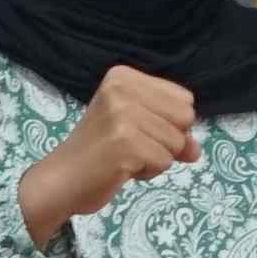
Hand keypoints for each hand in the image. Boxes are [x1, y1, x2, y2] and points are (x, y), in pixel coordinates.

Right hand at [18, 66, 201, 242]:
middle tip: (131, 146)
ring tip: (124, 157)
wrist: (61, 180)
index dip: (169, 123)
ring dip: (156, 159)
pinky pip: (164, 162)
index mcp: (123, 76)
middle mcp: (122, 89)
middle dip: (167, 141)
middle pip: (185, 118)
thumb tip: (196, 149)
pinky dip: (148, 172)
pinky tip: (121, 168)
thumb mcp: (136, 130)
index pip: (184, 99)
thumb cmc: (98, 153)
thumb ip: (171, 132)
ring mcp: (123, 115)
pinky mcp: (125, 143)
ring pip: (177, 143)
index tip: (136, 131)